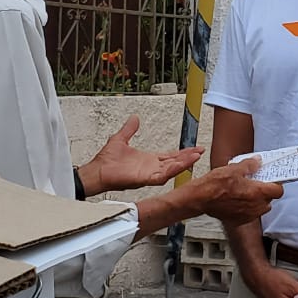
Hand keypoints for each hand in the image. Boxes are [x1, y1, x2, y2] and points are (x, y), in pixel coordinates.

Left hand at [80, 115, 202, 194]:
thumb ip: (129, 129)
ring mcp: (149, 174)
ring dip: (184, 163)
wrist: (97, 172)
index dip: (182, 152)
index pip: (170, 156)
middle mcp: (151, 168)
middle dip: (188, 157)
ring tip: (196, 156)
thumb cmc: (106, 161)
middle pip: (175, 162)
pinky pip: (163, 176)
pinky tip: (182, 164)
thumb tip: (134, 118)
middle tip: (200, 151)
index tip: (194, 148)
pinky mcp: (145, 179)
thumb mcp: (120, 139)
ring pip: (172, 169)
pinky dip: (173, 170)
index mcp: (148, 160)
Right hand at [185, 157, 283, 224]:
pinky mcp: (239, 221)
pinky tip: (238, 200)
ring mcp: (247, 215)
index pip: (278, 191)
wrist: (199, 199)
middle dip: (265, 191)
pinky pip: (249, 214)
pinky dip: (247, 208)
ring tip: (246, 191)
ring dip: (257, 200)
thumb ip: (249, 165)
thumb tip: (258, 162)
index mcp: (257, 193)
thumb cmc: (214, 185)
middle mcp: (255, 206)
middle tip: (255, 183)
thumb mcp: (234, 168)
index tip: (270, 179)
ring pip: (260, 208)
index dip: (275, 184)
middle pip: (269, 199)